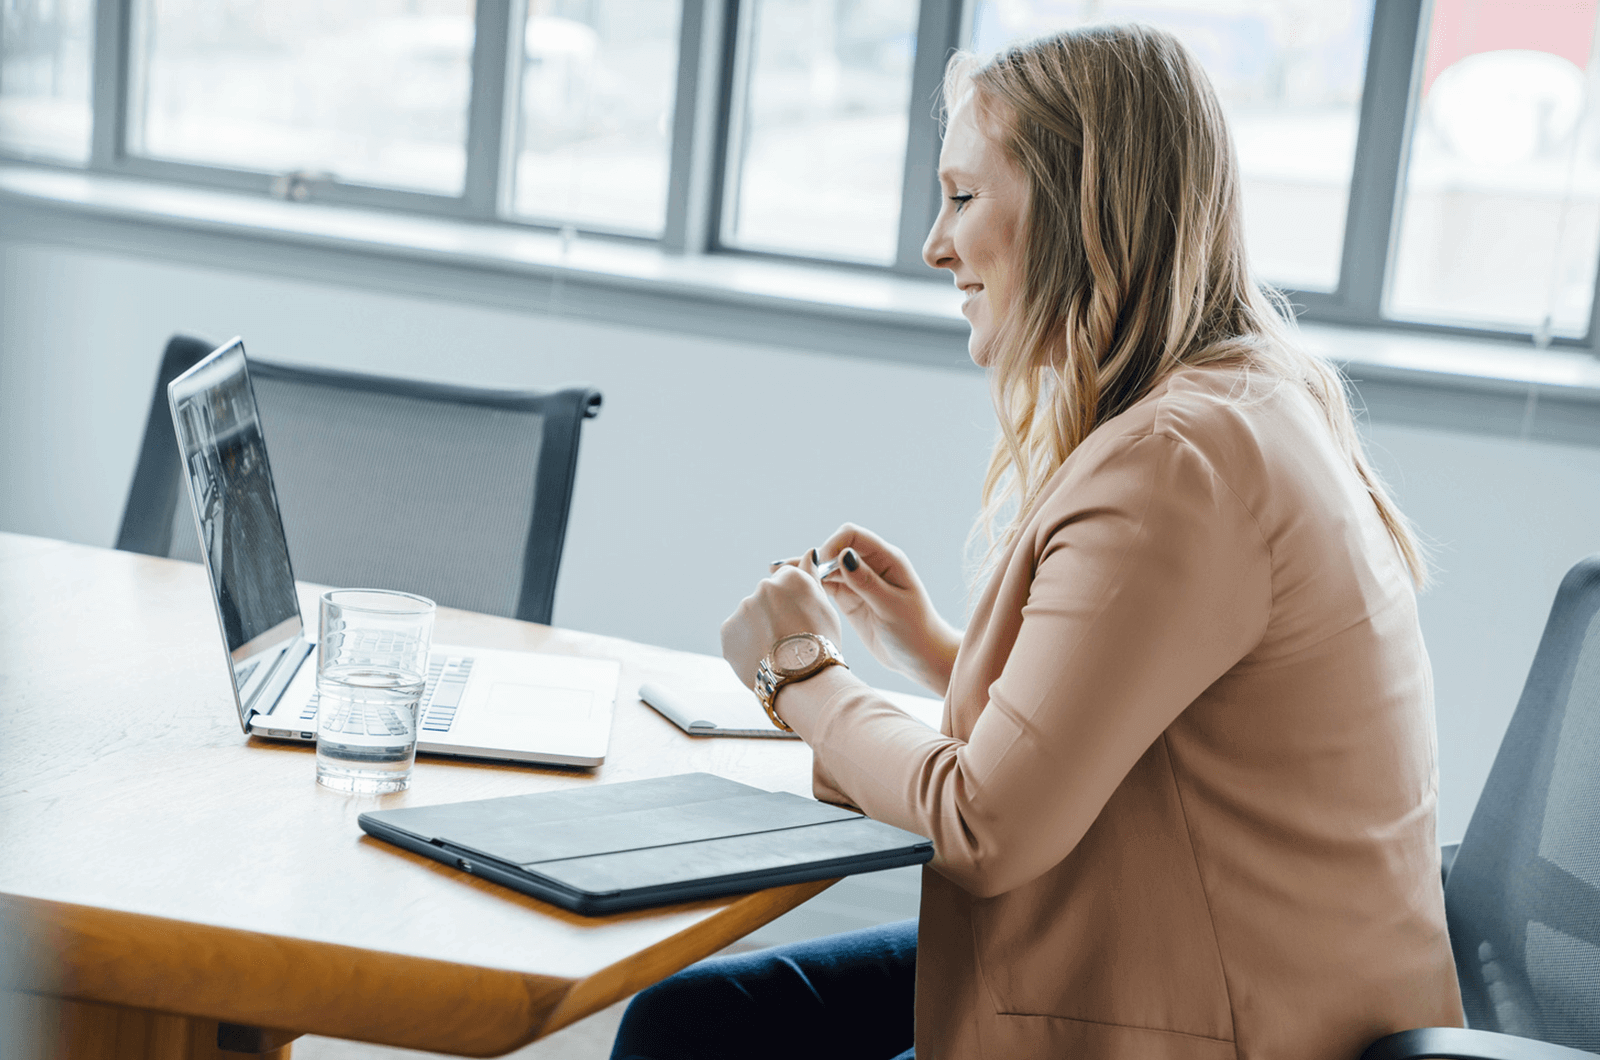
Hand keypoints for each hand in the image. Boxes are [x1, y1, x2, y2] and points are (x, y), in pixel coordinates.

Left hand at [720, 559, 843, 690]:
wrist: (803, 681)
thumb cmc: (821, 645)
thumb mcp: (825, 607)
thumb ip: (811, 576)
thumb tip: (809, 553)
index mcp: (788, 578)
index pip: (786, 580)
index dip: (794, 602)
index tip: (799, 619)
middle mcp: (762, 587)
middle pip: (767, 598)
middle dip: (774, 615)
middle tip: (789, 640)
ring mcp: (742, 609)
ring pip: (750, 617)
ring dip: (759, 630)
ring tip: (776, 653)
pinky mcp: (727, 632)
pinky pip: (736, 635)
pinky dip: (746, 645)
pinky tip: (762, 658)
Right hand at [775, 525, 960, 695]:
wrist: (921, 657)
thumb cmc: (914, 631)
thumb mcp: (891, 607)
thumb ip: (866, 582)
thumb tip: (843, 556)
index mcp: (887, 559)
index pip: (852, 536)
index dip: (831, 545)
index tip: (818, 565)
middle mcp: (871, 565)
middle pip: (835, 550)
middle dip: (812, 558)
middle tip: (785, 573)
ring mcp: (858, 582)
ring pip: (827, 568)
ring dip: (805, 571)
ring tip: (775, 575)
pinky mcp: (850, 599)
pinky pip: (826, 586)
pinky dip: (810, 586)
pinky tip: (790, 589)